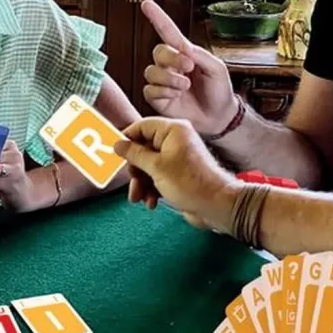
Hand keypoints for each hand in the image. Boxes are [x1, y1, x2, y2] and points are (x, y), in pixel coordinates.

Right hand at [113, 117, 240, 230]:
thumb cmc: (189, 183)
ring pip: (148, 166)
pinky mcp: (178, 175)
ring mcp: (177, 159)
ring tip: (140, 198)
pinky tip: (152, 202)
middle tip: (133, 180)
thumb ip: (134, 154)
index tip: (115, 153)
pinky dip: (151, 189)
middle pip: (143, 149)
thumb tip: (118, 144)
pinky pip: (157, 177)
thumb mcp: (156, 167)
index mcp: (172, 130)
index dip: (127, 139)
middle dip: (135, 168)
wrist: (216, 206)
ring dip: (141, 183)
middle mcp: (175, 141)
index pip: (142, 126)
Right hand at [141, 0, 239, 135]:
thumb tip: (183, 49)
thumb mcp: (217, 68)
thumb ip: (200, 55)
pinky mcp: (157, 98)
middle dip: (172, 59)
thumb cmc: (220, 91)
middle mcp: (170, 66)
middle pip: (158, 51)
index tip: (146, 4)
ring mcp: (163, 81)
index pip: (167, 32)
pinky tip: (176, 96)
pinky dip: (164, 92)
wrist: (218, 117)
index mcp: (184, 54)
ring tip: (185, 86)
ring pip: (151, 71)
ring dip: (169, 78)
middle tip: (188, 67)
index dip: (157, 18)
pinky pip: (150, 90)